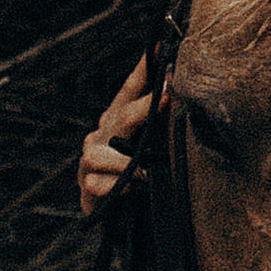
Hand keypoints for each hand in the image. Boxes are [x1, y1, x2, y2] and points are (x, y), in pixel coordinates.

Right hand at [79, 54, 155, 218]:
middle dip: (145, 107)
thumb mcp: (154, 150)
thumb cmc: (144, 180)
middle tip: (167, 95)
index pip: (130, 89)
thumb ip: (161, 127)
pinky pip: (100, 183)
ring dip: (128, 164)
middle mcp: (100, 136)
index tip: (161, 45)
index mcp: (118, 121)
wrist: (128, 225)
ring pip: (104, 154)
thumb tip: (184, 97)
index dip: (144, 68)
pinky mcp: (87, 188)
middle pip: (122, 116)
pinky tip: (129, 193)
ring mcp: (90, 161)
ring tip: (147, 174)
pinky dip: (118, 188)